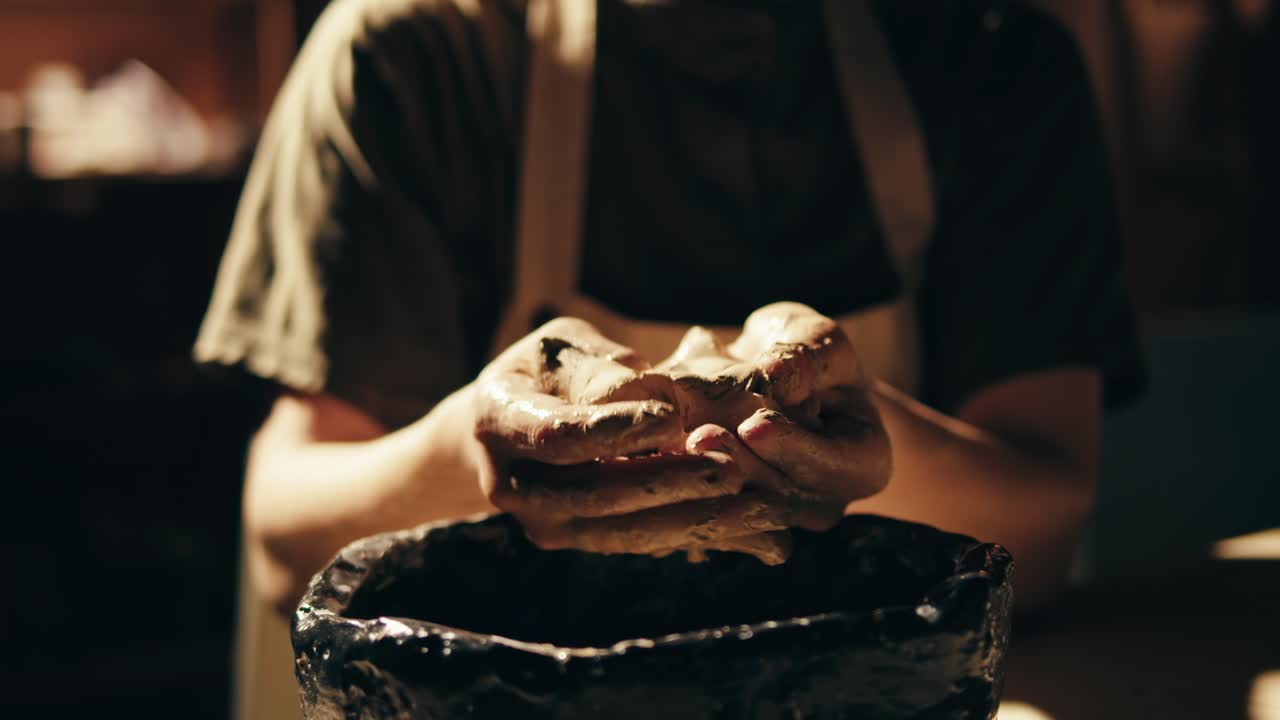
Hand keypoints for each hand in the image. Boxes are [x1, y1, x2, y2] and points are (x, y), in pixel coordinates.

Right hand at [472, 317, 792, 560]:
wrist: (507, 427)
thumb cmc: (546, 368)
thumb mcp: (563, 346)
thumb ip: (598, 367)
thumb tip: (639, 388)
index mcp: (497, 422)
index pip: (557, 435)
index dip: (615, 431)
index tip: (672, 417)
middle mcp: (512, 485)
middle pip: (596, 494)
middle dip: (669, 482)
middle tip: (733, 467)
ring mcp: (544, 523)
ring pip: (623, 531)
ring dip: (695, 521)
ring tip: (760, 507)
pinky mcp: (581, 542)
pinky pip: (643, 543)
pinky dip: (700, 537)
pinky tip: (757, 533)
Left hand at [648, 302, 892, 560]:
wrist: (771, 383)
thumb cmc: (805, 356)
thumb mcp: (817, 340)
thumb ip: (807, 356)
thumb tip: (776, 376)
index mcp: (863, 464)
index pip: (836, 466)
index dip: (794, 446)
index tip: (756, 423)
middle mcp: (823, 502)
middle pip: (781, 496)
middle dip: (739, 467)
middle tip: (700, 437)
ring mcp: (775, 518)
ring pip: (738, 509)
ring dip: (703, 480)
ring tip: (672, 446)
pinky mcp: (727, 518)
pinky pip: (705, 513)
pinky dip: (679, 485)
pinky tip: (650, 459)